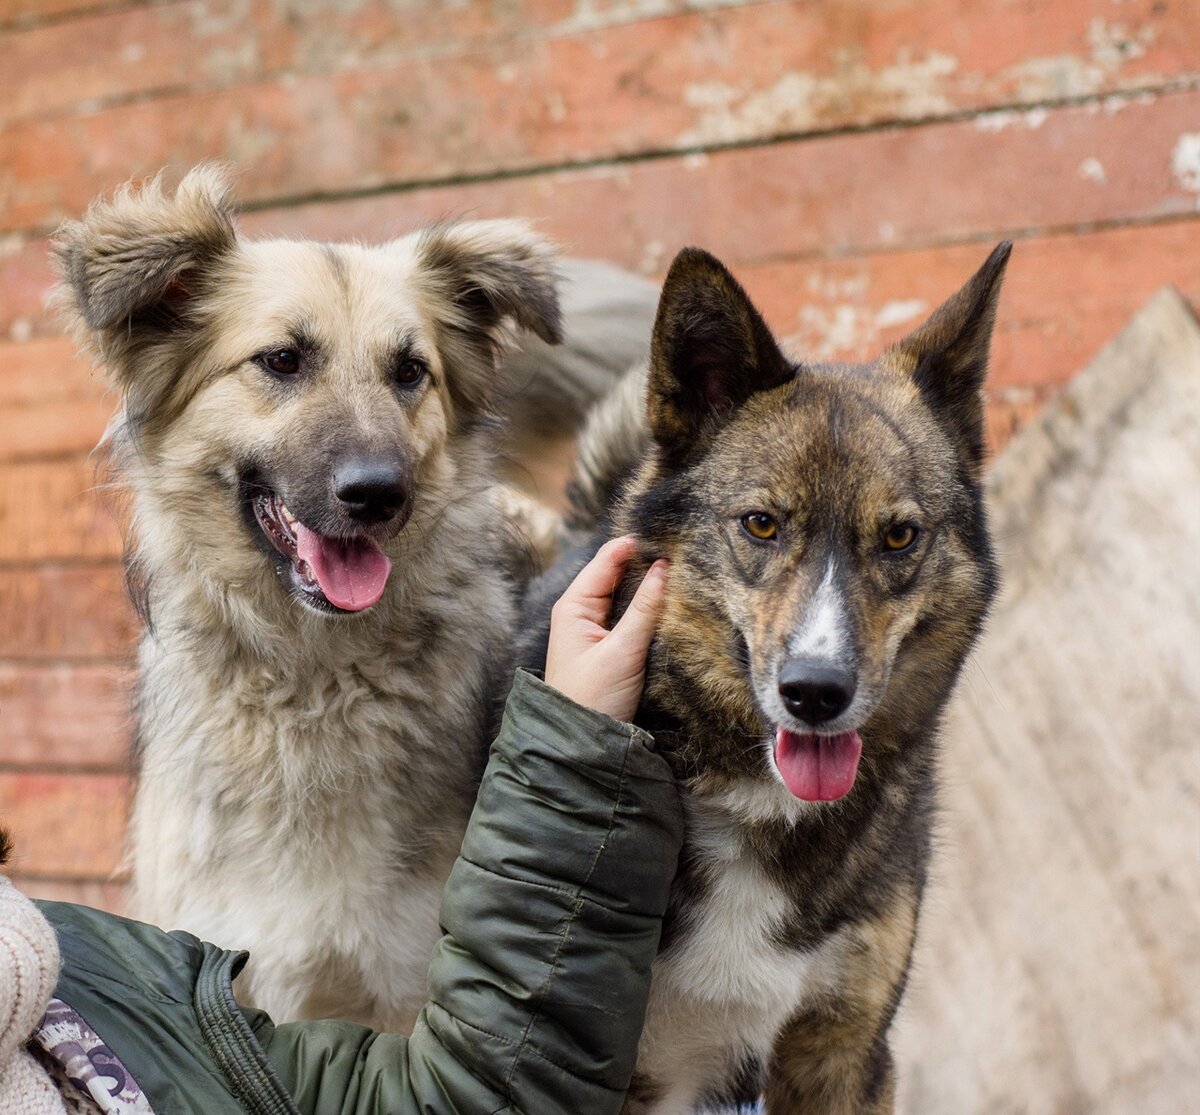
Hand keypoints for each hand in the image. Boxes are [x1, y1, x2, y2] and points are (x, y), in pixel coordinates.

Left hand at [544, 536, 668, 721]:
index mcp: (574, 605)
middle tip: (686, 552)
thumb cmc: (593, 698)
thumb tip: (666, 566)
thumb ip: (645, 608)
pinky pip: (633, 617)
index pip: (608, 559)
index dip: (637, 544)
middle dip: (649, 563)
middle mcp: (583, 612)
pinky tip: (674, 604)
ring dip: (653, 586)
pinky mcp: (612, 647)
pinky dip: (652, 609)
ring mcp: (597, 629)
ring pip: (629, 595)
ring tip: (686, 572)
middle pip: (620, 574)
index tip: (671, 535)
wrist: (582, 745)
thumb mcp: (622, 651)